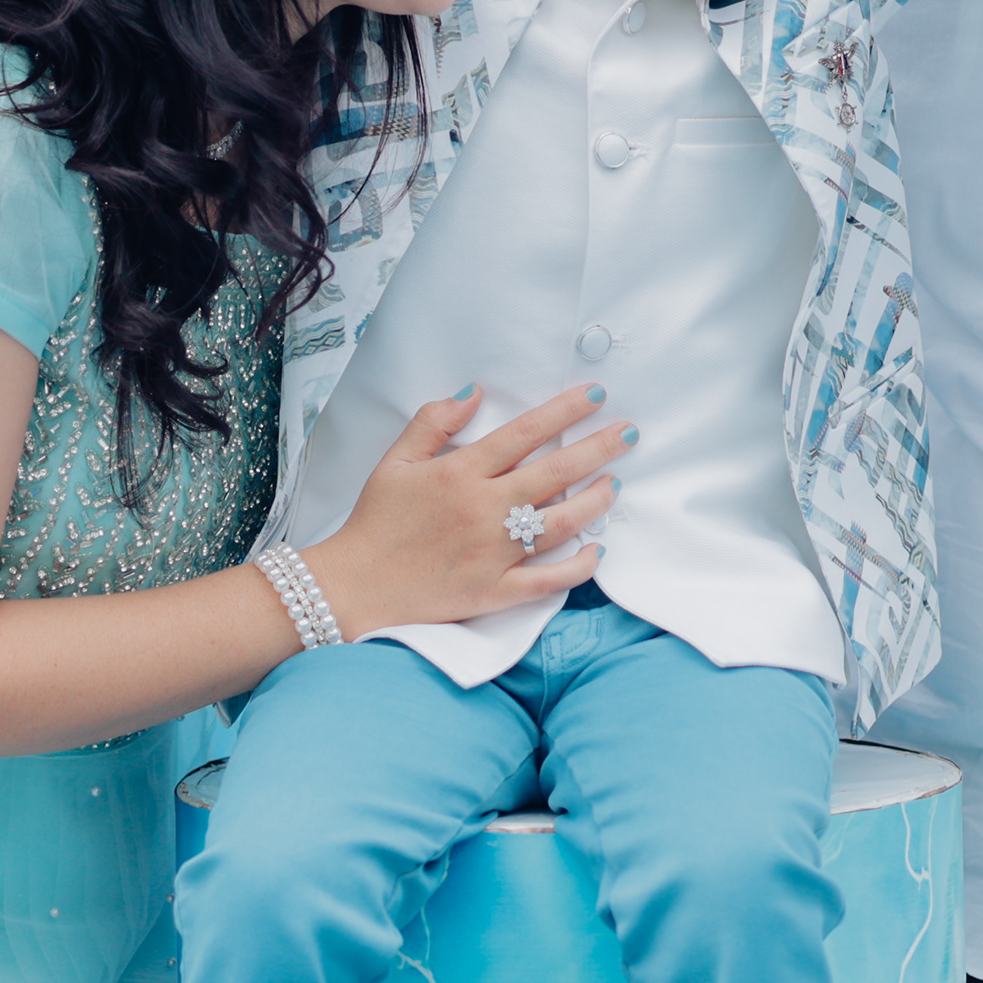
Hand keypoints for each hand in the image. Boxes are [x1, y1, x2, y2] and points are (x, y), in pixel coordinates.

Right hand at [305, 385, 631, 634]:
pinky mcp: (494, 590)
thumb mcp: (395, 461)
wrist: (354, 585)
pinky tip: (595, 550)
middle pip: (554, 473)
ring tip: (615, 483)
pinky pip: (547, 580)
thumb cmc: (375, 523)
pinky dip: (576, 566)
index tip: (595, 396)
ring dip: (595, 501)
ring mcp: (492, 552)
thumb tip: (473, 391)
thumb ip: (433, 422)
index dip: (564, 411)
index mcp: (460, 473)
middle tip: (628, 433)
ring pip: (560, 523)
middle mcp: (483, 509)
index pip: (525, 433)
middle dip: (598, 448)